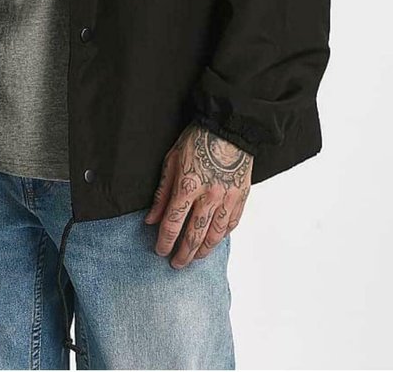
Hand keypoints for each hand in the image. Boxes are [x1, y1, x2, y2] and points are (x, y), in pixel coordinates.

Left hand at [144, 121, 251, 267]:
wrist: (228, 128)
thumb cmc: (197, 140)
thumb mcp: (172, 161)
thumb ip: (162, 193)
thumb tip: (151, 219)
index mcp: (188, 186)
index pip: (173, 223)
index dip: (165, 241)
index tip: (160, 250)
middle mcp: (209, 196)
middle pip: (194, 235)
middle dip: (183, 254)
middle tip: (176, 264)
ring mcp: (227, 199)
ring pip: (215, 235)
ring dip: (203, 251)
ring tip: (194, 258)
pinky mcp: (241, 197)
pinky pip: (231, 224)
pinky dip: (222, 237)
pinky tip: (214, 242)